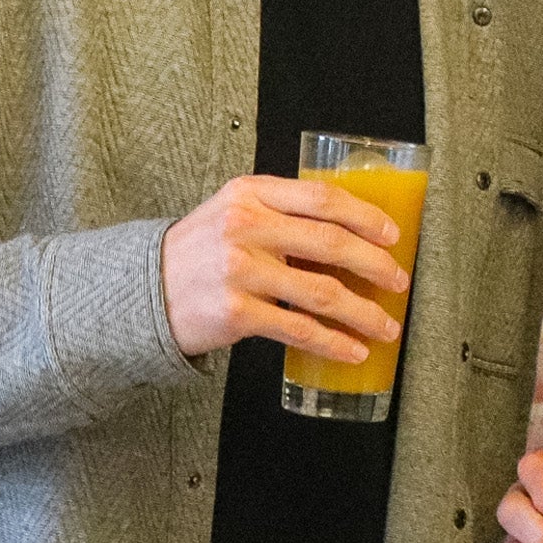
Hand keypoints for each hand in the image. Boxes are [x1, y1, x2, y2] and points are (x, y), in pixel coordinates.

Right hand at [160, 175, 408, 361]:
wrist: (144, 289)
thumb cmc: (201, 250)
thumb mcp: (235, 210)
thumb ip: (282, 210)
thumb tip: (351, 229)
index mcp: (251, 193)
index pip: (323, 198)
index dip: (366, 217)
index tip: (392, 235)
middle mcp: (246, 226)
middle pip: (331, 243)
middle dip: (375, 265)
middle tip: (399, 280)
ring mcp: (241, 270)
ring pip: (322, 292)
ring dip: (364, 312)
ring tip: (387, 324)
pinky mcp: (237, 313)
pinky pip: (299, 329)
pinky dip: (333, 342)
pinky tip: (353, 349)